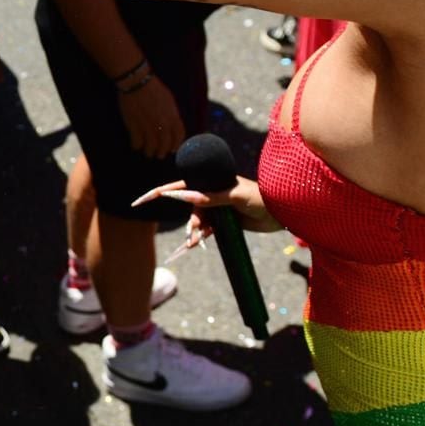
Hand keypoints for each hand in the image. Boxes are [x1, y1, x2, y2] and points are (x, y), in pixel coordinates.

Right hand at [118, 74, 184, 159]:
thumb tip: (172, 124)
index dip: (176, 145)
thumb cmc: (153, 88)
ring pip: (151, 147)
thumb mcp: (169, 100)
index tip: (172, 149)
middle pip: (164, 145)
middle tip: (158, 154)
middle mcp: (162, 124)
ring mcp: (148, 127)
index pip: (178, 136)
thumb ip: (172, 114)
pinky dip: (136, 146)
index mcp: (173, 117)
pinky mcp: (135, 126)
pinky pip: (137, 142)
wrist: (138, 82)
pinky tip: (135, 145)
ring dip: (149, 152)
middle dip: (162, 152)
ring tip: (147, 153)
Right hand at [133, 174, 281, 249]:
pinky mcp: (224, 222)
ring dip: (195, 231)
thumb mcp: (235, 196)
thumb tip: (183, 195)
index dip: (160, 193)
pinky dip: (200, 237)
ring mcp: (217, 208)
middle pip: (188, 207)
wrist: (284, 213)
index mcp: (212, 181)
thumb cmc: (262, 197)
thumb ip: (210, 197)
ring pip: (196, 221)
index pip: (181, 184)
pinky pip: (206, 230)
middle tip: (195, 232)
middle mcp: (212, 193)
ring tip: (197, 241)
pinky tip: (196, 244)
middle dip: (189, 220)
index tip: (140, 200)